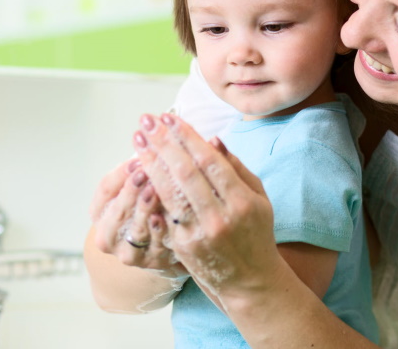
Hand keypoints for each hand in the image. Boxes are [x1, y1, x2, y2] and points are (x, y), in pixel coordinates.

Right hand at [88, 155, 187, 279]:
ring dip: (144, 207)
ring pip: (133, 229)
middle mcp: (108, 235)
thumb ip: (141, 168)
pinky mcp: (150, 262)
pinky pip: (153, 246)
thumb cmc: (150, 206)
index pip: (105, 190)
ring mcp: (128, 252)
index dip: (120, 174)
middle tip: (144, 170)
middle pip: (116, 210)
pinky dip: (158, 231)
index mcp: (101, 212)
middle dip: (130, 189)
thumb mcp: (139, 187)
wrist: (161, 248)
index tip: (136, 157)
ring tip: (155, 189)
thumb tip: (151, 138)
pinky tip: (164, 216)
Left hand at [133, 113, 284, 301]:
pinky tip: (140, 171)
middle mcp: (220, 216)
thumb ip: (236, 167)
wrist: (250, 280)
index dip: (187, 136)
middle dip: (164, 143)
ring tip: (138, 140)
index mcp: (242, 201)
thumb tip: (212, 139)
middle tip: (147, 121)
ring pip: (169, 191)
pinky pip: (163, 211)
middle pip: (185, 172)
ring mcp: (199, 233)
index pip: (209, 160)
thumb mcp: (258, 197)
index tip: (169, 117)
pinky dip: (151, 189)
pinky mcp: (183, 246)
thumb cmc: (256, 232)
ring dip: (150, 162)